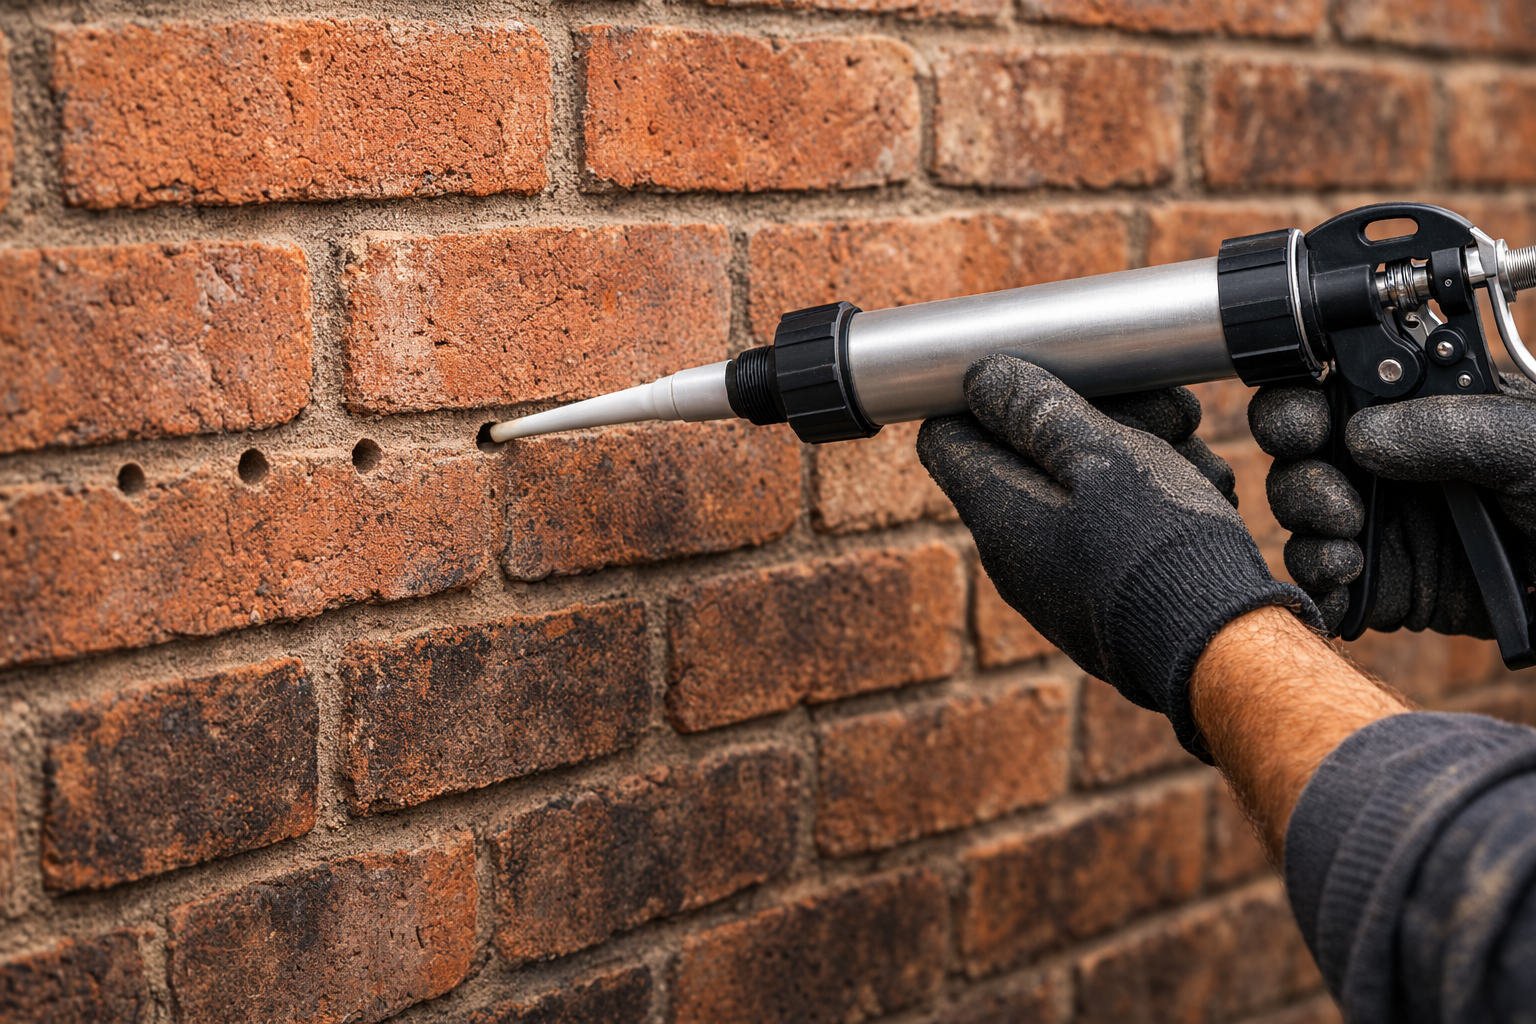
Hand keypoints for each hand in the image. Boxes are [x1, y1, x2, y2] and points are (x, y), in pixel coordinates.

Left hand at [918, 355, 1317, 760]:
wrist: (1222, 653)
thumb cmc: (1160, 552)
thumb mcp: (1103, 459)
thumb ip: (1039, 414)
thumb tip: (982, 378)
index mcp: (997, 510)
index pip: (949, 436)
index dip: (988, 396)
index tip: (1046, 372)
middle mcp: (1015, 546)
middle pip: (1028, 451)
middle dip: (1093, 416)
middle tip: (1163, 409)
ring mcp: (1058, 570)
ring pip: (1084, 480)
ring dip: (1137, 450)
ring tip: (1192, 449)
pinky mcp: (1101, 586)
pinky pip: (1113, 520)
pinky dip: (1154, 494)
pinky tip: (1203, 488)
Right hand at [1250, 376, 1535, 635]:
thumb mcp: (1529, 443)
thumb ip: (1450, 427)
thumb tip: (1361, 431)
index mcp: (1425, 408)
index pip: (1338, 383)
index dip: (1303, 391)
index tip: (1306, 413)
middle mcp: (1394, 463)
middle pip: (1301, 447)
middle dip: (1295, 458)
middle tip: (1323, 474)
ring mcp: (1385, 526)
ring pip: (1299, 512)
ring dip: (1304, 516)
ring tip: (1346, 528)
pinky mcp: (1384, 587)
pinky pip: (1319, 578)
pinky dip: (1315, 573)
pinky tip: (1348, 568)